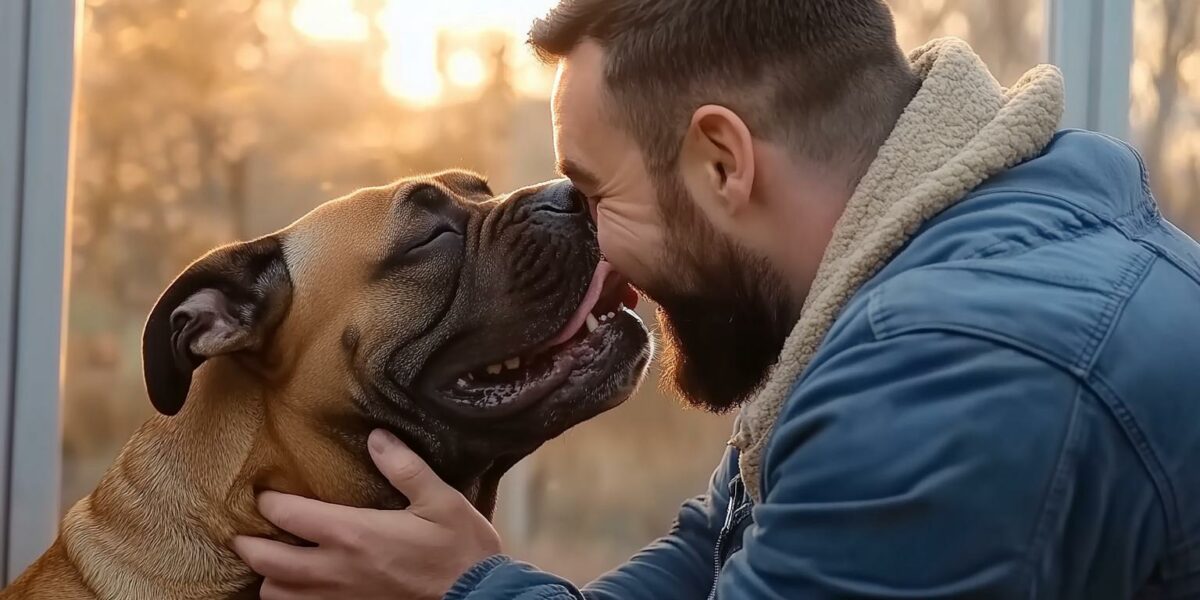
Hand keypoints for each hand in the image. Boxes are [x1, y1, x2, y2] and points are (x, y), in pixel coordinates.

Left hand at [232, 429, 501, 599]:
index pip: (288, 515)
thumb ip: (405, 467)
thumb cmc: (461, 550)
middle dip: (248, 544)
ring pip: (277, 595)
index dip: (268, 502)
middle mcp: (336, 570)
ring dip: (269, 578)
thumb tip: (377, 436)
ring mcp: (340, 599)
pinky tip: (300, 589)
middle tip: (245, 532)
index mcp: (354, 534)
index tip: (265, 492)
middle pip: (266, 562)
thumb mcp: (441, 499)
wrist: (479, 599)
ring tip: (274, 563)